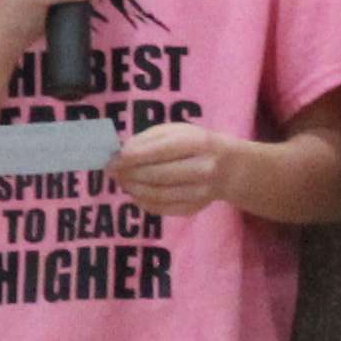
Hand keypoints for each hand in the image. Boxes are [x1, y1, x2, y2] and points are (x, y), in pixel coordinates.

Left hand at [111, 116, 234, 218]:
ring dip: (133, 189)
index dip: (134, 157)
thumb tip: (122, 155)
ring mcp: (200, 192)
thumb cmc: (195, 144)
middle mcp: (203, 169)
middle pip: (158, 175)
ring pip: (158, 194)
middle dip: (130, 174)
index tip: (113, 159)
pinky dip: (143, 202)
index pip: (161, 151)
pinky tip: (135, 193)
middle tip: (112, 171)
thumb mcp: (176, 131)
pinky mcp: (194, 208)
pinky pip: (162, 209)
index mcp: (199, 143)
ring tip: (122, 181)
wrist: (229, 168)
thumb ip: (149, 139)